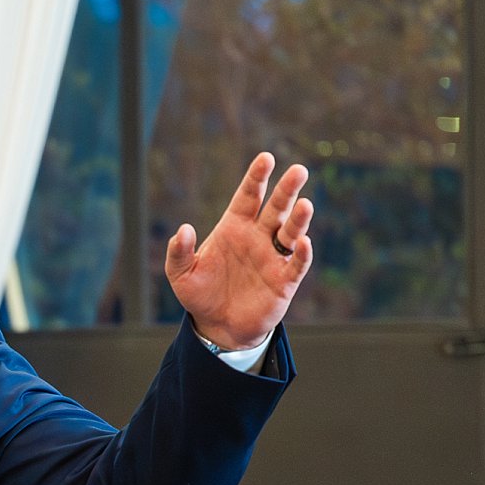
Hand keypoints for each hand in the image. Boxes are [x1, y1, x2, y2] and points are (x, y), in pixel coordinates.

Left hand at [165, 151, 314, 351]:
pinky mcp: (285, 280)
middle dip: (287, 190)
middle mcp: (258, 237)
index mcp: (235, 227)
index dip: (256, 178)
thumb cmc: (201, 294)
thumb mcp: (181, 275)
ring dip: (299, 219)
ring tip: (304, 204)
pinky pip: (296, 263)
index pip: (248, 197)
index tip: (266, 158)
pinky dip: (302, 253)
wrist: (218, 326)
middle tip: (298, 170)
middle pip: (276, 208)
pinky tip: (304, 242)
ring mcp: (273, 257)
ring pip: (291, 231)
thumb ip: (179, 252)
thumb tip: (183, 230)